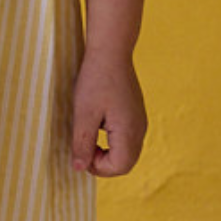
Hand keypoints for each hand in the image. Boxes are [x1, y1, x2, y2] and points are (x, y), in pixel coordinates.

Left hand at [70, 47, 145, 174]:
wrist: (111, 51)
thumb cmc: (96, 80)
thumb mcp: (83, 114)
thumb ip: (82, 144)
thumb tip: (79, 169)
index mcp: (129, 132)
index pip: (120, 167)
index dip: (98, 167)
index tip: (81, 152)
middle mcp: (140, 129)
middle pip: (125, 163)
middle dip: (103, 162)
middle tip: (82, 146)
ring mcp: (140, 121)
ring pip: (126, 151)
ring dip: (107, 151)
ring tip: (88, 133)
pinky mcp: (135, 114)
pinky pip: (126, 138)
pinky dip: (112, 141)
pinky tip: (96, 123)